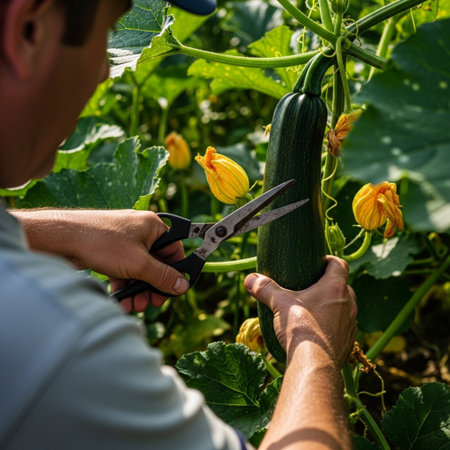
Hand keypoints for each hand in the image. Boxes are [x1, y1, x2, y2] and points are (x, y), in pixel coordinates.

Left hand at [13, 209, 189, 311]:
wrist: (63, 238)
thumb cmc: (102, 242)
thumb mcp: (139, 264)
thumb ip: (163, 277)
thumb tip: (183, 286)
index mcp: (153, 226)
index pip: (175, 251)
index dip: (176, 272)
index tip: (173, 290)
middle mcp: (141, 231)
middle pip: (157, 263)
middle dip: (153, 286)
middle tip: (152, 302)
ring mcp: (124, 240)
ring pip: (139, 269)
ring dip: (139, 289)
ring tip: (134, 305)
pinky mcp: (110, 251)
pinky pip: (125, 269)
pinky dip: (125, 284)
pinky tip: (121, 300)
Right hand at [244, 256, 356, 367]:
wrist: (314, 364)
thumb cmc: (300, 327)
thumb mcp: (280, 304)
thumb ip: (266, 289)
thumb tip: (250, 279)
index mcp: (335, 287)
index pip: (339, 264)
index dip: (329, 260)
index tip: (317, 262)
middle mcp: (348, 303)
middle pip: (342, 285)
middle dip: (328, 284)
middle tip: (310, 287)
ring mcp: (351, 323)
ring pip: (344, 307)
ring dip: (332, 305)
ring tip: (313, 309)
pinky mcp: (349, 341)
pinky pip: (343, 327)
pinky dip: (333, 324)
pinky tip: (318, 330)